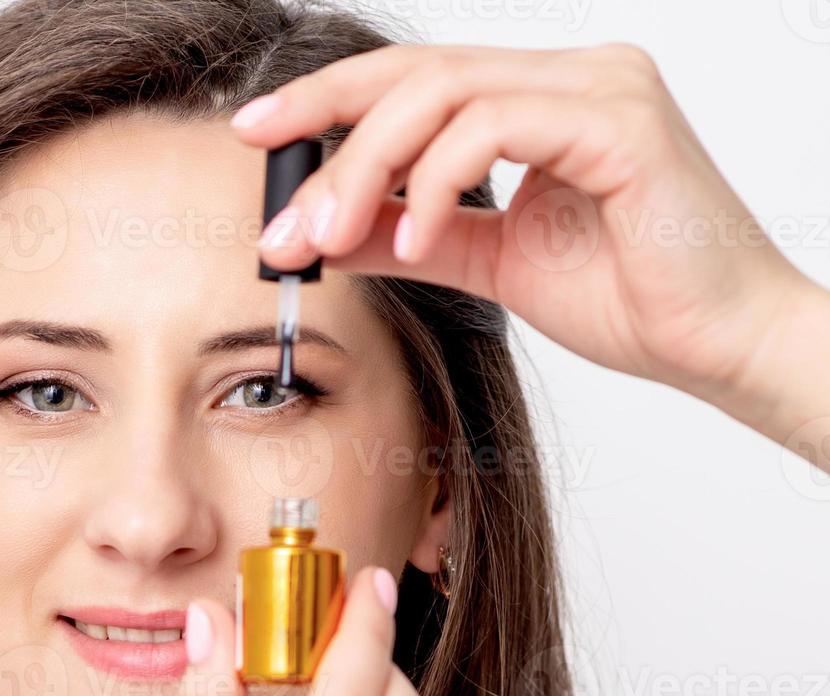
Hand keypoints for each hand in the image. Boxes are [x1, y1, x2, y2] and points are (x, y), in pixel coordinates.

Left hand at [234, 44, 829, 441]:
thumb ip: (415, 234)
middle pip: (415, 75)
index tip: (258, 136)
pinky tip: (412, 236)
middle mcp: (571, 74)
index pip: (414, 79)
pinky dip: (436, 182)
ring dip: (368, 169)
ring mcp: (600, 86)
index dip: (328, 101)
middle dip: (329, 135)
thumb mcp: (489, 260)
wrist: (715, 343)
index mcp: (541, 98)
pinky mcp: (620, 120)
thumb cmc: (629, 296)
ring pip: (442, 94)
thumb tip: (332, 230)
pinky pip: (494, 127)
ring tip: (332, 238)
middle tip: (283, 211)